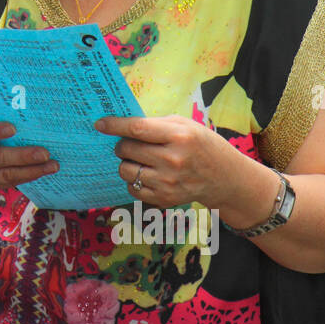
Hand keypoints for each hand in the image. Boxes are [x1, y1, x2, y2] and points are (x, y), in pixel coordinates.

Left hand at [96, 114, 245, 208]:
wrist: (224, 177)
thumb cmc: (201, 144)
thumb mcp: (185, 125)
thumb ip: (154, 124)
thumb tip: (120, 124)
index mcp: (179, 136)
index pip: (137, 129)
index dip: (114, 126)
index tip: (99, 124)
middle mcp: (173, 161)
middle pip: (126, 150)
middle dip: (122, 144)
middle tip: (131, 143)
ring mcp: (168, 183)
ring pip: (125, 171)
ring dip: (126, 163)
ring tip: (140, 160)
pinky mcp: (165, 199)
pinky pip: (132, 189)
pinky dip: (134, 180)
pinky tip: (147, 174)